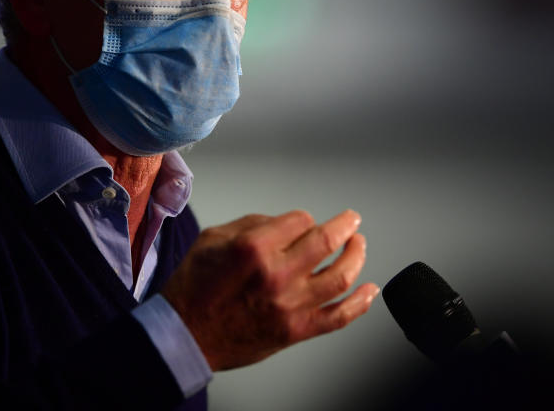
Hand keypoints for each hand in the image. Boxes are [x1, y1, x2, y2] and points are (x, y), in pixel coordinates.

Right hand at [162, 209, 378, 370]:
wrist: (184, 335)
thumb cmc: (194, 287)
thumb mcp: (212, 238)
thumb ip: (252, 224)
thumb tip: (284, 223)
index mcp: (255, 247)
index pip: (300, 220)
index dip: (306, 218)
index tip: (304, 222)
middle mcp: (276, 274)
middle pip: (327, 241)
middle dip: (345, 226)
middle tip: (352, 221)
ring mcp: (289, 304)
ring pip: (340, 276)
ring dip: (357, 256)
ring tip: (359, 246)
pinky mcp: (295, 330)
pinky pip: (338, 317)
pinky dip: (360, 304)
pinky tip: (370, 290)